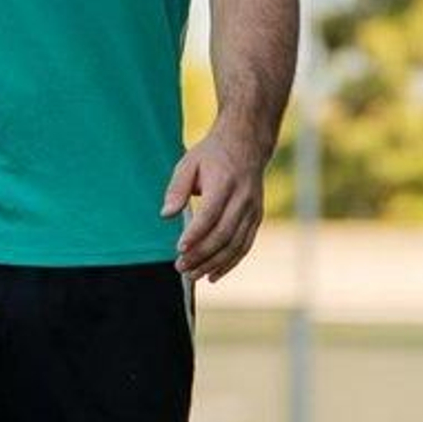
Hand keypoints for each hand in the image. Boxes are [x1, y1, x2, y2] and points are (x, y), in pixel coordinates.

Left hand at [160, 125, 266, 282]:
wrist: (246, 145)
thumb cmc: (211, 156)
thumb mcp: (188, 163)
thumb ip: (177, 189)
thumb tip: (165, 215)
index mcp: (225, 182)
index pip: (210, 214)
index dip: (196, 234)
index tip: (179, 249)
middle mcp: (243, 199)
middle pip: (223, 233)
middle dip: (202, 254)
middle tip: (181, 267)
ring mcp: (253, 210)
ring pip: (235, 244)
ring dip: (214, 263)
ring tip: (193, 275)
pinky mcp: (257, 218)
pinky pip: (244, 246)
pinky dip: (230, 263)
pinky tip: (213, 275)